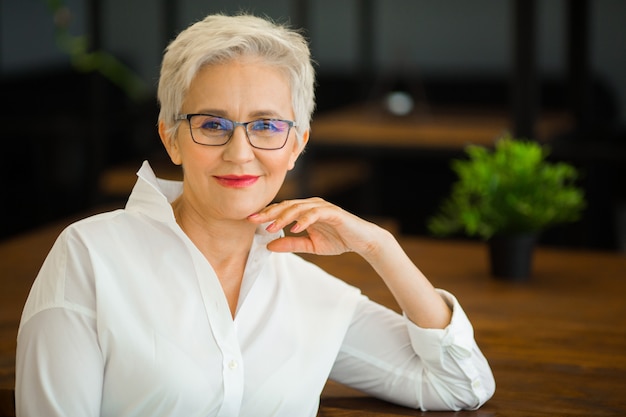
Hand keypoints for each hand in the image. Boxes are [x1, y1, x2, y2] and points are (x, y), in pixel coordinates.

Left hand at [248, 197, 384, 256]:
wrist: (362, 241)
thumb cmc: (338, 239)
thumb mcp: (310, 245)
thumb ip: (291, 243)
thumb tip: (269, 245)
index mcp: (305, 210)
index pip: (282, 209)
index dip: (266, 214)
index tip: (250, 220)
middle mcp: (312, 205)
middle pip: (286, 205)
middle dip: (269, 213)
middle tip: (253, 219)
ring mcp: (322, 207)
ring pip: (298, 208)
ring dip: (284, 217)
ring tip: (271, 227)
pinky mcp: (333, 212)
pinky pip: (315, 213)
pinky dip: (304, 220)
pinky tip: (295, 228)